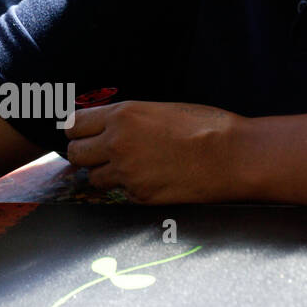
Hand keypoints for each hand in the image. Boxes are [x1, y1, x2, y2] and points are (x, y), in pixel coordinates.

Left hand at [64, 100, 244, 202]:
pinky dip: (129, 188)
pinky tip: (150, 179)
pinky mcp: (140, 196)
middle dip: (84, 153)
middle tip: (97, 154)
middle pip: (75, 153)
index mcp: (122, 116)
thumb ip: (128, 119)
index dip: (76, 130)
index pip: (74, 125)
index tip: (81, 134)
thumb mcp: (159, 109)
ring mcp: (127, 173)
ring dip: (104, 174)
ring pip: (94, 178)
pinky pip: (121, 193)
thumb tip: (105, 126)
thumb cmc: (205, 126)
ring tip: (128, 167)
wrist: (232, 155)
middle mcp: (117, 144)